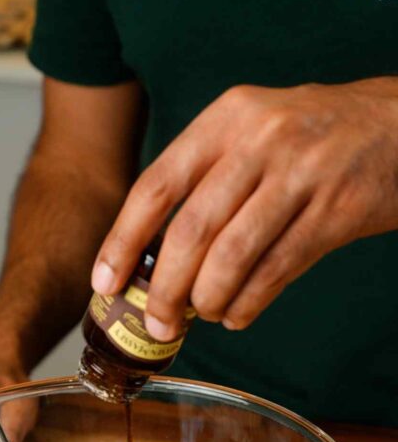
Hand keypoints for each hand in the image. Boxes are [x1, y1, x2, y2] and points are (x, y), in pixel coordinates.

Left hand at [91, 79, 397, 335]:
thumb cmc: (312, 136)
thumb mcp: (253, 130)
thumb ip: (207, 179)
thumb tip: (153, 254)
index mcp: (226, 119)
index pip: (157, 185)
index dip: (124, 240)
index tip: (105, 282)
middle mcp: (260, 140)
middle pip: (190, 230)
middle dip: (165, 288)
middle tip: (156, 322)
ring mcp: (301, 175)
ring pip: (232, 256)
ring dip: (207, 300)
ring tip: (201, 316)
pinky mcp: (336, 211)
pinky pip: (277, 271)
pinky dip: (248, 303)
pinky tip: (236, 315)